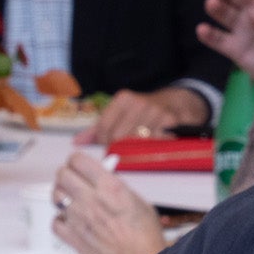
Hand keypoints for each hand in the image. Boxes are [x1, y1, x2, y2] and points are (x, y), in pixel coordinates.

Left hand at [52, 151, 168, 253]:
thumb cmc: (145, 237)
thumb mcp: (139, 201)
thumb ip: (118, 188)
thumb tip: (106, 180)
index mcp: (109, 187)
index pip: (78, 160)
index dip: (77, 161)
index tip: (79, 165)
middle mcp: (91, 200)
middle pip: (62, 175)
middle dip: (66, 174)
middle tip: (73, 180)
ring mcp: (79, 219)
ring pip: (55, 196)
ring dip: (61, 194)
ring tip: (70, 199)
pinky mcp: (73, 238)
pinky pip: (55, 222)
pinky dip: (60, 220)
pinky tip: (69, 220)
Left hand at [86, 85, 204, 144]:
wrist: (177, 103)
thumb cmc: (143, 113)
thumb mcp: (120, 115)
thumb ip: (97, 129)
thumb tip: (76, 143)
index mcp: (123, 99)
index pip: (104, 128)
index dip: (104, 143)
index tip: (110, 148)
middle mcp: (138, 102)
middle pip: (119, 137)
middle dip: (119, 149)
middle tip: (124, 154)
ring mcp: (156, 111)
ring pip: (137, 143)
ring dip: (137, 152)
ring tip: (138, 151)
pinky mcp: (170, 121)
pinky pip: (155, 144)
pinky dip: (153, 150)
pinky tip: (153, 148)